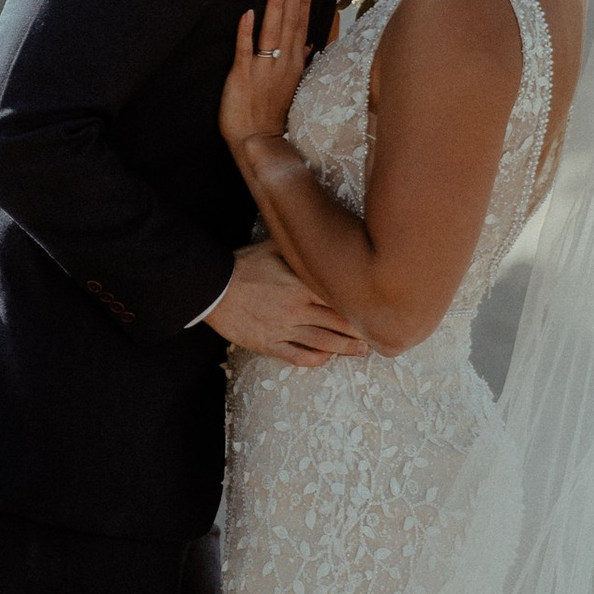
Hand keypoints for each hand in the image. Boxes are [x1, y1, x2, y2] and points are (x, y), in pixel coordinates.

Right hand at [209, 244, 364, 364]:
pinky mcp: (268, 344)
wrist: (211, 287)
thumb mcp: (274, 248)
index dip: (361, 305)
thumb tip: (321, 234)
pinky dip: (315, 359)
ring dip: (346, 348)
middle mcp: (296, 308)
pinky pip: (297, 356)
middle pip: (338, 322)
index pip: (340, 297)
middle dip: (361, 330)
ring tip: (362, 350)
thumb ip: (299, 248)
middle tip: (381, 334)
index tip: (378, 307)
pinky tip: (327, 359)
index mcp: (300, 284)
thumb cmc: (243, 264)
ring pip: (323, 342)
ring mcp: (282, 328)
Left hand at [220, 0, 313, 150]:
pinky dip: (247, 30)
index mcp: (294, 61)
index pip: (301, 23)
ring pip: (272, 30)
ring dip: (276, 4)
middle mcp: (283, 61)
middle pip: (290, 21)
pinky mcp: (243, 75)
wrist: (257, 139)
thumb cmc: (271, 112)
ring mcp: (264, 68)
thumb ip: (299, 59)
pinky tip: (249, 12)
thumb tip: (308, 42)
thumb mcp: (290, 84)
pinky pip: (245, 49)